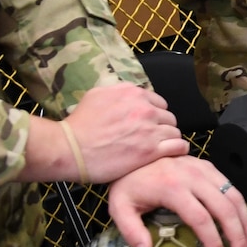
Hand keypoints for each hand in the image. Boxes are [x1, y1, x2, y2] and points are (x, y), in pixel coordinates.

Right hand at [22, 82, 189, 183]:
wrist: (69, 148)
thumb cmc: (77, 125)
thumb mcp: (95, 95)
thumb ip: (117, 92)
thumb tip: (127, 93)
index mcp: (133, 93)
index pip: (159, 103)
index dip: (155, 115)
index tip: (149, 125)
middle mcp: (144, 108)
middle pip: (168, 118)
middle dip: (162, 127)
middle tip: (152, 139)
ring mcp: (149, 129)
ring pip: (175, 132)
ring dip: (169, 140)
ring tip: (160, 149)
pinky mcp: (151, 151)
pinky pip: (178, 147)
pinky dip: (178, 150)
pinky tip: (172, 155)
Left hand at [108, 156, 246, 246]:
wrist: (133, 153)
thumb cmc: (128, 182)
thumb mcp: (120, 207)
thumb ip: (131, 231)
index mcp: (172, 188)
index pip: (201, 218)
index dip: (212, 240)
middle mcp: (193, 176)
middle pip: (224, 207)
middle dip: (237, 234)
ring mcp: (203, 169)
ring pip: (233, 195)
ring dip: (245, 220)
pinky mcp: (208, 166)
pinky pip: (231, 186)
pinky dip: (242, 206)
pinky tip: (245, 222)